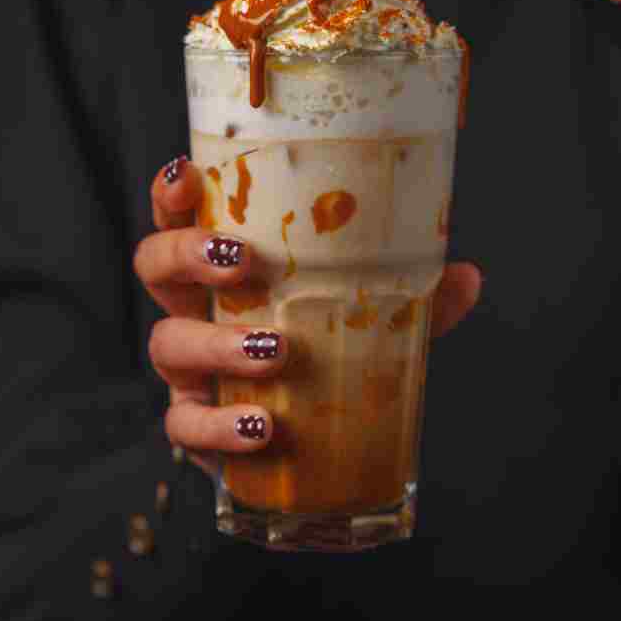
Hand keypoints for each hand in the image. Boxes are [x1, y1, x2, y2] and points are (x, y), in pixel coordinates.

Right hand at [136, 155, 483, 474]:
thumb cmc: (327, 358)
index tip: (188, 174)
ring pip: (168, 344)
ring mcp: (188, 370)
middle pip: (154, 265)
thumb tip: (466, 276)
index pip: (181, 216)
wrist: (316, 447)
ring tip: (275, 350)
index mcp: (224, 270)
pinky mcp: (197, 427)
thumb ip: (412, 298)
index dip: (173, 192)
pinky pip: (185, 427)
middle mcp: (194, 311)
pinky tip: (260, 427)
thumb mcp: (370, 318)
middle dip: (187, 254)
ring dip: (218, 344)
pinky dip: (221, 428)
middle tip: (239, 261)